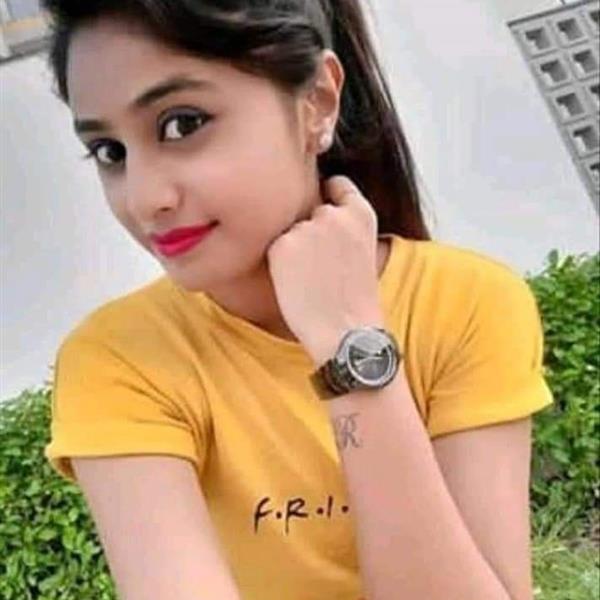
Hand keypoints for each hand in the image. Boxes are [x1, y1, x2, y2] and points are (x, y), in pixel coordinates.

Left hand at [266, 176, 384, 365]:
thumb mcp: (363, 251)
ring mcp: (307, 228)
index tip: (325, 205)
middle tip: (321, 266)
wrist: (345, 331)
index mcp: (362, 214)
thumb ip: (345, 228)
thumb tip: (317, 216)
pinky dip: (281, 264)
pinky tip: (297, 284)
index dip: (330, 195)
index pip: (338, 184)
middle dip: (312, 231)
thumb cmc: (355, 300)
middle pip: (312, 211)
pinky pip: (276, 248)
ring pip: (293, 231)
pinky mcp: (282, 246)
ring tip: (311, 279)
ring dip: (295, 248)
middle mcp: (334, 214)